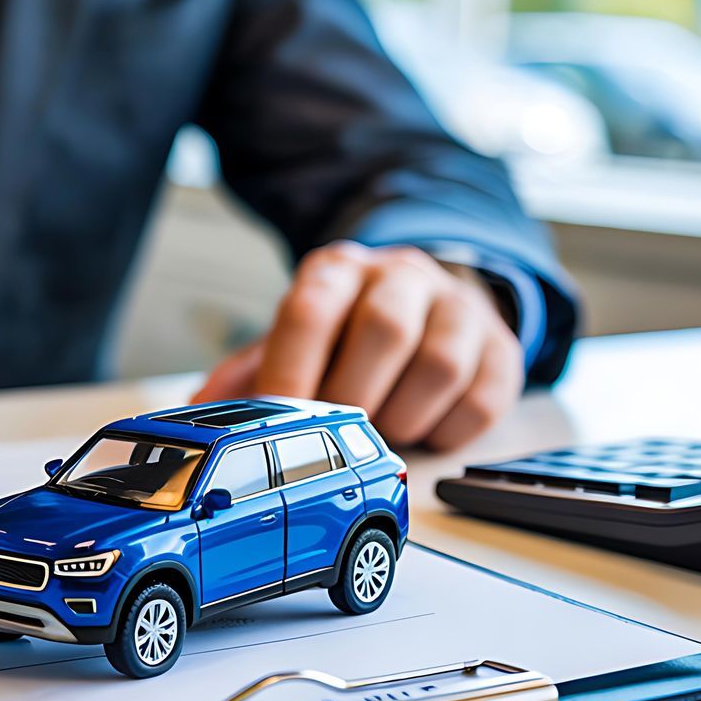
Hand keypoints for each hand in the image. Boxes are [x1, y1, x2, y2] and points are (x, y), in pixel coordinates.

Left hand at [193, 241, 522, 450]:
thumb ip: (250, 371)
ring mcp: (459, 309)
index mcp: (339, 271)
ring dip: (403, 416)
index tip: (279, 418)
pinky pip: (482, 400)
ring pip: (439, 366)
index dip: (291, 372)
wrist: (432, 304)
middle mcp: (402, 276)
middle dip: (355, 395)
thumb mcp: (297, 340)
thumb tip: (198, 409)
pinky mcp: (503, 349)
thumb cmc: (350, 334)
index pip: (310, 310)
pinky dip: (448, 430)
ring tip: (383, 425)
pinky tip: (425, 426)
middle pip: (383, 330)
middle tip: (339, 427)